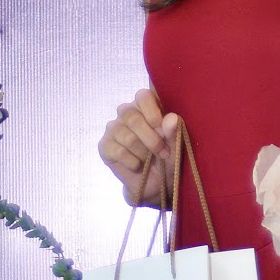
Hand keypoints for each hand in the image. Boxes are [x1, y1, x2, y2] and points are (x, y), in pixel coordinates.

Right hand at [98, 87, 178, 206]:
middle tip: (163, 153)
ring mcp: (113, 128)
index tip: (162, 128)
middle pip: (133, 118)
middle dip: (152, 139)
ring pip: (128, 137)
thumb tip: (172, 118)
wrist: (154, 183)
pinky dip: (133, 162)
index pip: (143, 96)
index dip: (152, 111)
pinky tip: (138, 166)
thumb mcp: (175, 146)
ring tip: (150, 161)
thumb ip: (173, 132)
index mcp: (144, 106)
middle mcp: (126, 113)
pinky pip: (119, 151)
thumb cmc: (166, 157)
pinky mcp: (105, 146)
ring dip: (144, 153)